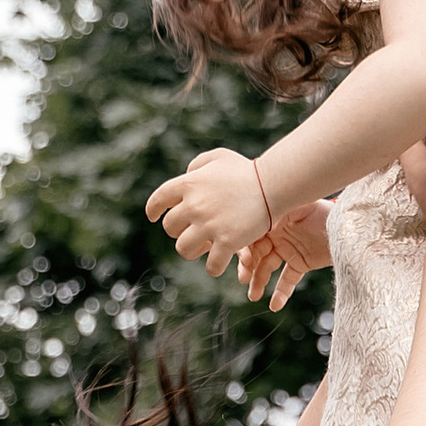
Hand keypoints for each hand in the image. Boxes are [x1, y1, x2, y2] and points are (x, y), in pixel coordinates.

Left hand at [145, 147, 269, 275]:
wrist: (272, 184)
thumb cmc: (247, 170)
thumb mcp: (218, 157)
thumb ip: (197, 165)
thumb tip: (186, 176)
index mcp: (189, 184)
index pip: (158, 200)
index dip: (154, 210)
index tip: (155, 217)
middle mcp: (194, 205)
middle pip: (170, 228)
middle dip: (180, 231)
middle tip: (195, 231)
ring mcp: (209, 225)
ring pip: (183, 249)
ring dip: (192, 251)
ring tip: (205, 248)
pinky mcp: (226, 242)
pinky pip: (211, 266)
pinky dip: (213, 268)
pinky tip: (218, 264)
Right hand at [236, 198, 331, 307]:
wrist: (348, 226)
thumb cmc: (324, 210)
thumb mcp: (300, 206)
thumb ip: (279, 213)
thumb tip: (261, 222)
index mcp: (273, 218)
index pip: (251, 234)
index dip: (245, 247)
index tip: (247, 260)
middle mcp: (277, 234)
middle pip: (256, 252)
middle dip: (248, 266)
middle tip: (244, 278)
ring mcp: (288, 249)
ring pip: (267, 267)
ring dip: (258, 282)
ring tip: (254, 296)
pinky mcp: (300, 263)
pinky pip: (288, 279)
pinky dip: (281, 293)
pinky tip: (275, 305)